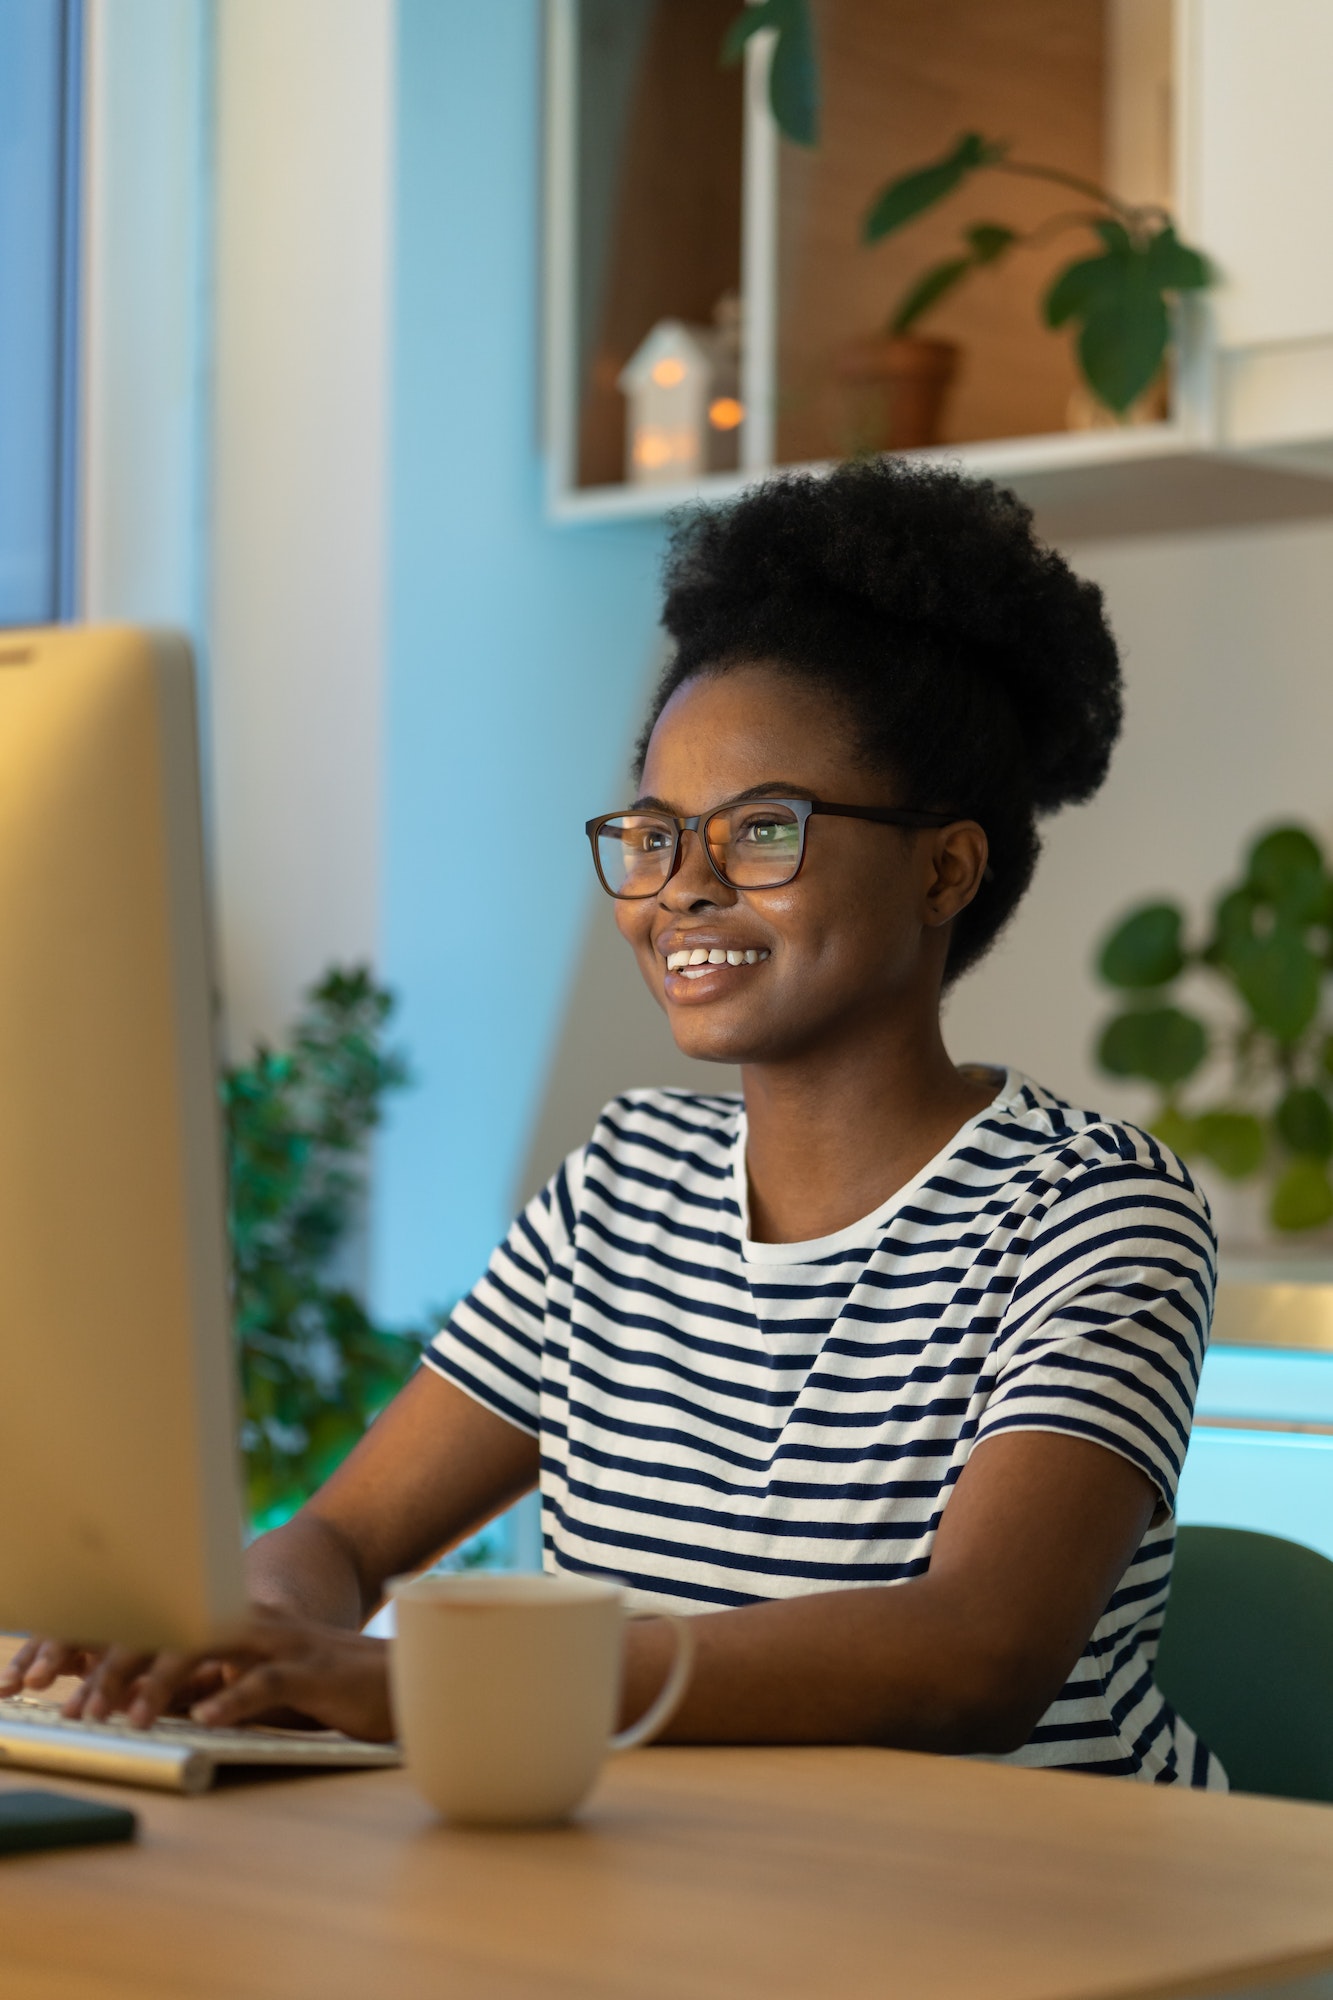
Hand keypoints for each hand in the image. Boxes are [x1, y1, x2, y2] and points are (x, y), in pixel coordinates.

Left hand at [13, 1607, 394, 1742]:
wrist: (394, 1680)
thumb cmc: (321, 1686)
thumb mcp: (254, 1682)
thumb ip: (208, 1685)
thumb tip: (145, 1705)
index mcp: (235, 1623)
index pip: (165, 1627)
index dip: (116, 1654)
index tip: (76, 1692)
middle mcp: (253, 1623)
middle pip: (176, 1631)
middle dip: (124, 1667)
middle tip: (86, 1708)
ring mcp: (283, 1643)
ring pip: (212, 1650)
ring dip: (166, 1683)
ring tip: (133, 1716)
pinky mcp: (311, 1671)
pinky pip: (265, 1682)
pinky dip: (232, 1699)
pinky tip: (207, 1718)